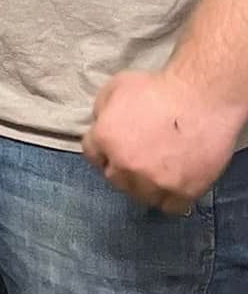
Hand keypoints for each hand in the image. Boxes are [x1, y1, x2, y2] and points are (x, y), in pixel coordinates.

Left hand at [83, 68, 245, 213]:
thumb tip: (100, 125)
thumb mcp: (117, 87)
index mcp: (105, 139)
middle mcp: (125, 165)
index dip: (104, 150)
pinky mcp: (182, 191)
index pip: (92, 155)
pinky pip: (169, 206)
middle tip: (138, 157)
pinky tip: (173, 183)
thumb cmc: (160, 87)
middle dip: (123, 168)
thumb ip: (102, 110)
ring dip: (145, 185)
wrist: (202, 98)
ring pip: (140, 196)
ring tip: (156, 171)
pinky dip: (170, 198)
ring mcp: (154, 181)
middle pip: (114, 178)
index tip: (116, 148)